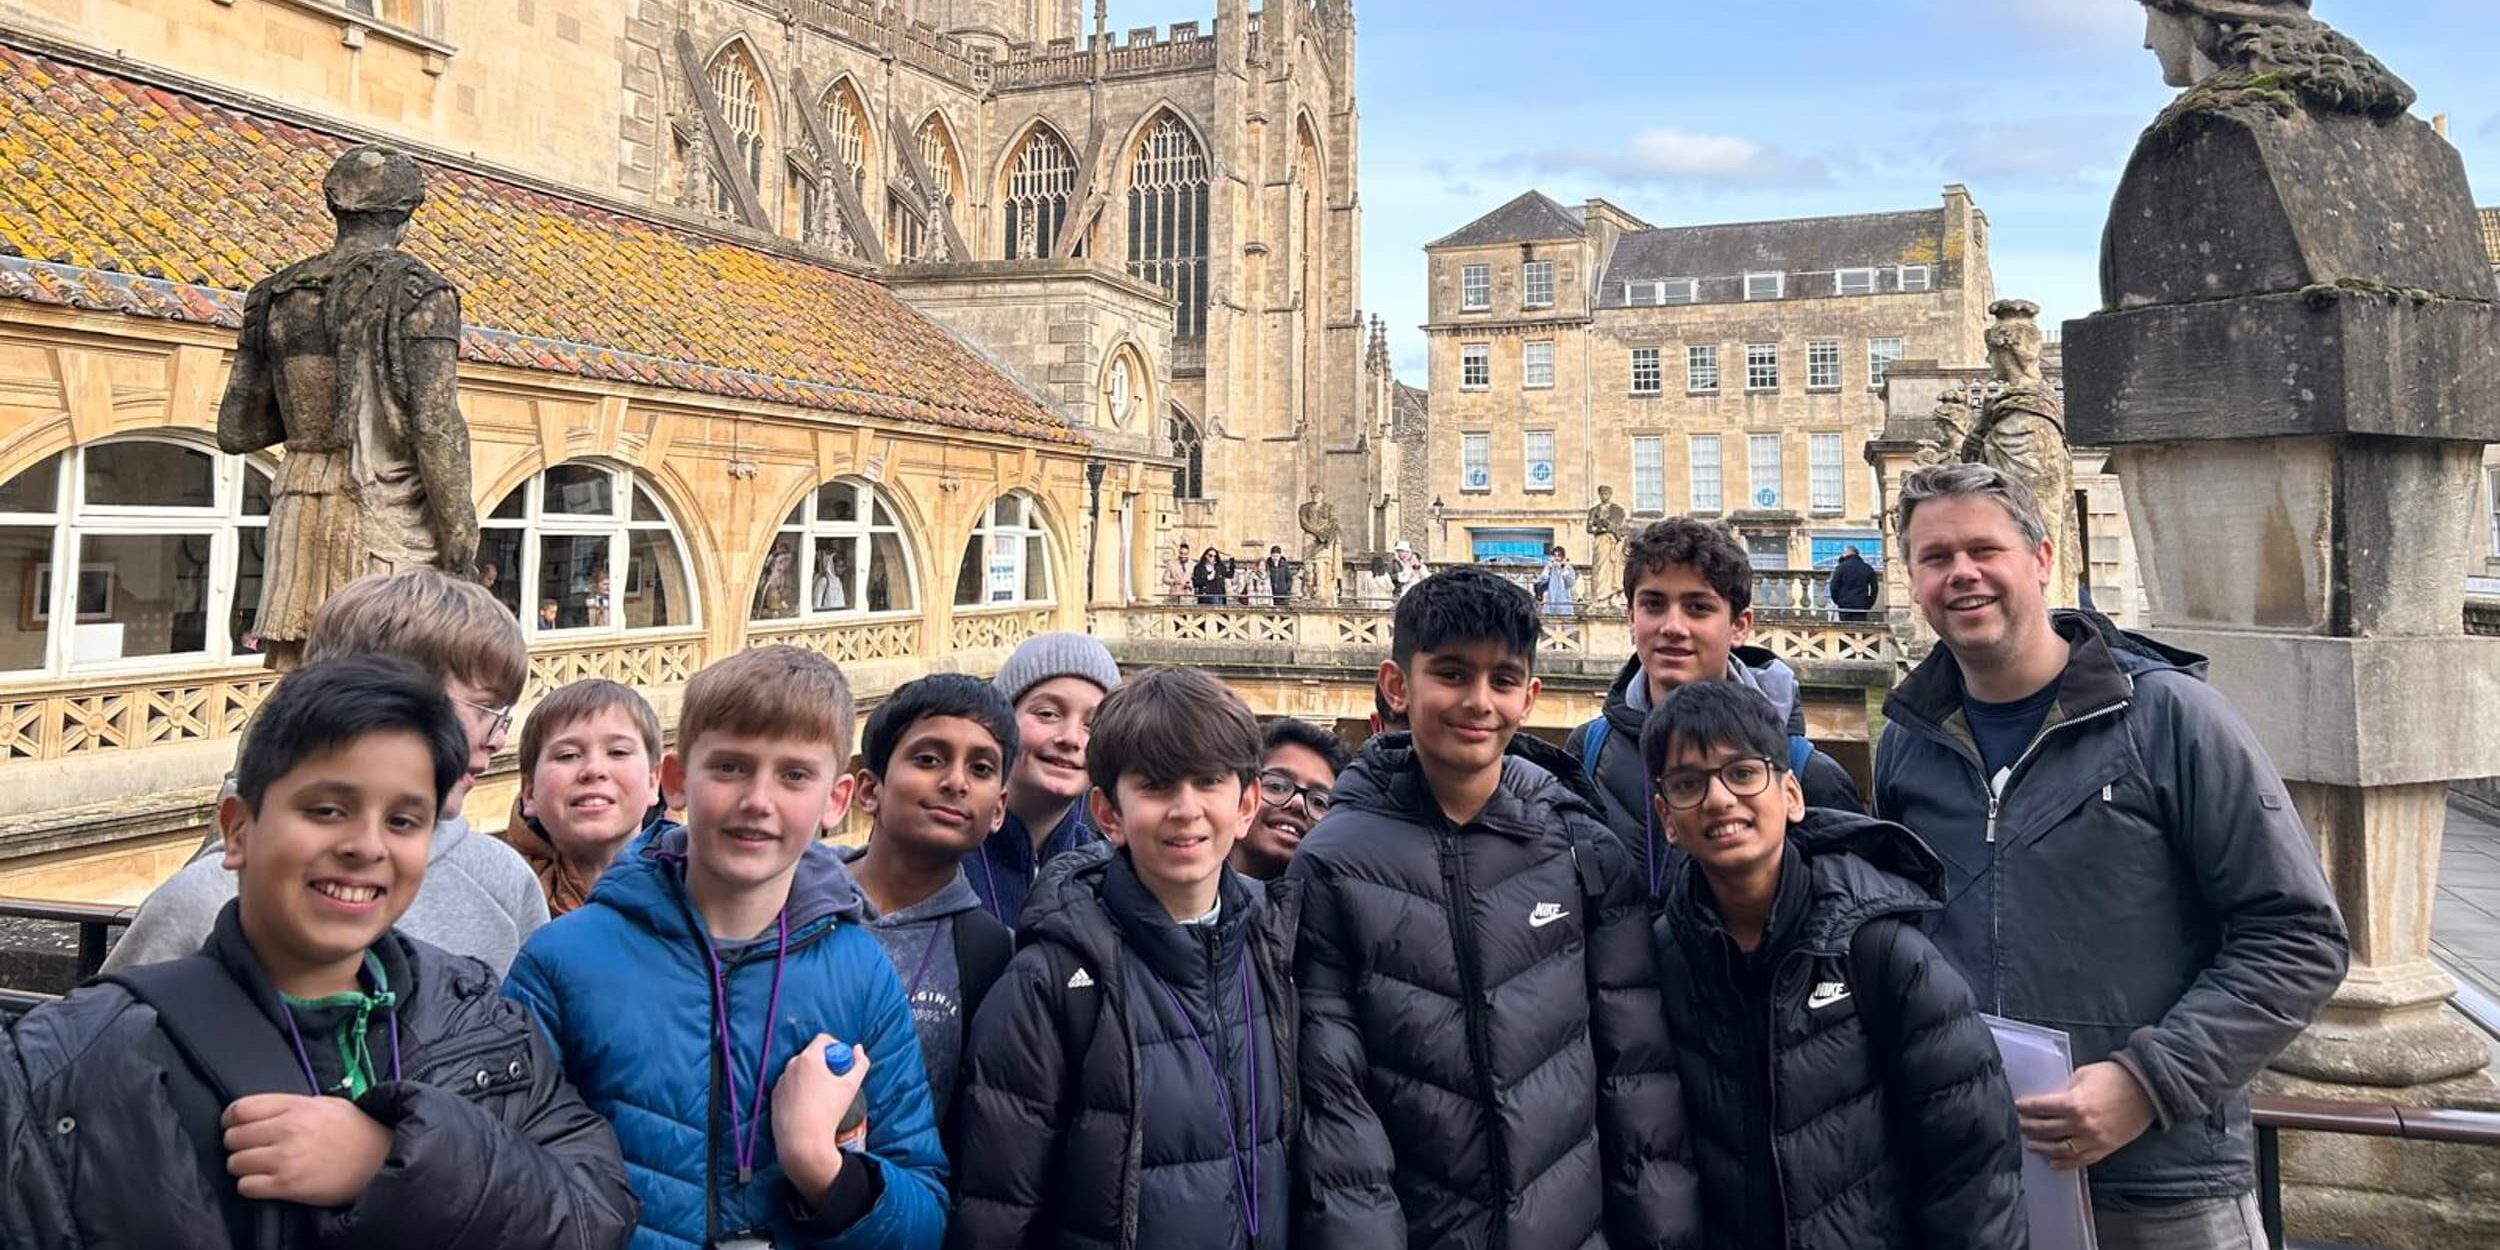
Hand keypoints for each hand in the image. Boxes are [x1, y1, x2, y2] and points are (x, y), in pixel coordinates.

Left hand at [222, 1093, 391, 1206]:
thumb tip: (260, 1114)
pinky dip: (251, 1186)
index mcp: (296, 1106)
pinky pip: (246, 1187)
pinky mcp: (288, 1185)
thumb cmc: (358, 1132)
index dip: (231, 1119)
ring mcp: (286, 1159)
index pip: (240, 1109)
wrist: (382, 1159)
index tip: (235, 1125)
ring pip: (235, 1163)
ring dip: (244, 1167)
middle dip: (238, 1145)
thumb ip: (291, 1106)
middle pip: (232, 1137)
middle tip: (252, 1148)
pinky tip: (267, 1182)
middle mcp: (288, 1130)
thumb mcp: (326, 1104)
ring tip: (261, 1167)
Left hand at [772, 1034, 869, 1206]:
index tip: (842, 1063)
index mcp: (809, 1058)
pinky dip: (798, 1089)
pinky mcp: (774, 1096)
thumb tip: (858, 1049)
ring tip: (821, 1096)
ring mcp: (781, 1081)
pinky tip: (807, 1106)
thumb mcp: (852, 1086)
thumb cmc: (828, 1112)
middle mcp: (791, 1065)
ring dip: (810, 1076)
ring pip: (799, 1071)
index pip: (823, 1039)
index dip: (836, 1047)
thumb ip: (860, 1063)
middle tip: (834, 1080)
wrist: (802, 1141)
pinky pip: (789, 1085)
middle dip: (824, 1063)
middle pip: (811, 1055)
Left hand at [2017, 1061, 2157, 1170]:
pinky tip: (2053, 1162)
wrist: (2147, 1090)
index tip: (2017, 1106)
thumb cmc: (2115, 1078)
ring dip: (2042, 1148)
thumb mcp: (2083, 1075)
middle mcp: (2082, 1125)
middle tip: (2020, 1125)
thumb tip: (2050, 1101)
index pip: (2041, 1108)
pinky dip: (2064, 1163)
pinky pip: (2081, 1161)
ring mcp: (2094, 1140)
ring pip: (2060, 1150)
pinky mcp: (2105, 1149)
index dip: (2026, 1108)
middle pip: (2047, 1130)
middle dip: (2029, 1127)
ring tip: (2031, 1144)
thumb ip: (2065, 1090)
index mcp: (2074, 1104)